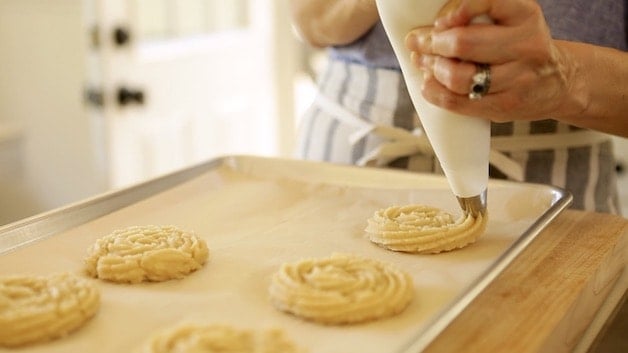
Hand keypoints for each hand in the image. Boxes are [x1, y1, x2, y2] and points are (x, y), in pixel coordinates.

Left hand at [404, 0, 584, 122]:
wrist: (558, 82)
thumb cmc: (521, 46)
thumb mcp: (512, 19)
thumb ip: (480, 16)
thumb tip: (428, 30)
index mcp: (526, 16)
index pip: (488, 3)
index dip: (455, 12)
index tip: (440, 21)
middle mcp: (526, 46)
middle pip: (464, 44)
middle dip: (432, 43)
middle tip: (417, 42)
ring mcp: (517, 80)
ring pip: (458, 77)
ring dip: (432, 69)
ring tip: (423, 62)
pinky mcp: (504, 107)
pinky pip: (459, 102)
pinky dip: (435, 92)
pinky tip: (428, 83)